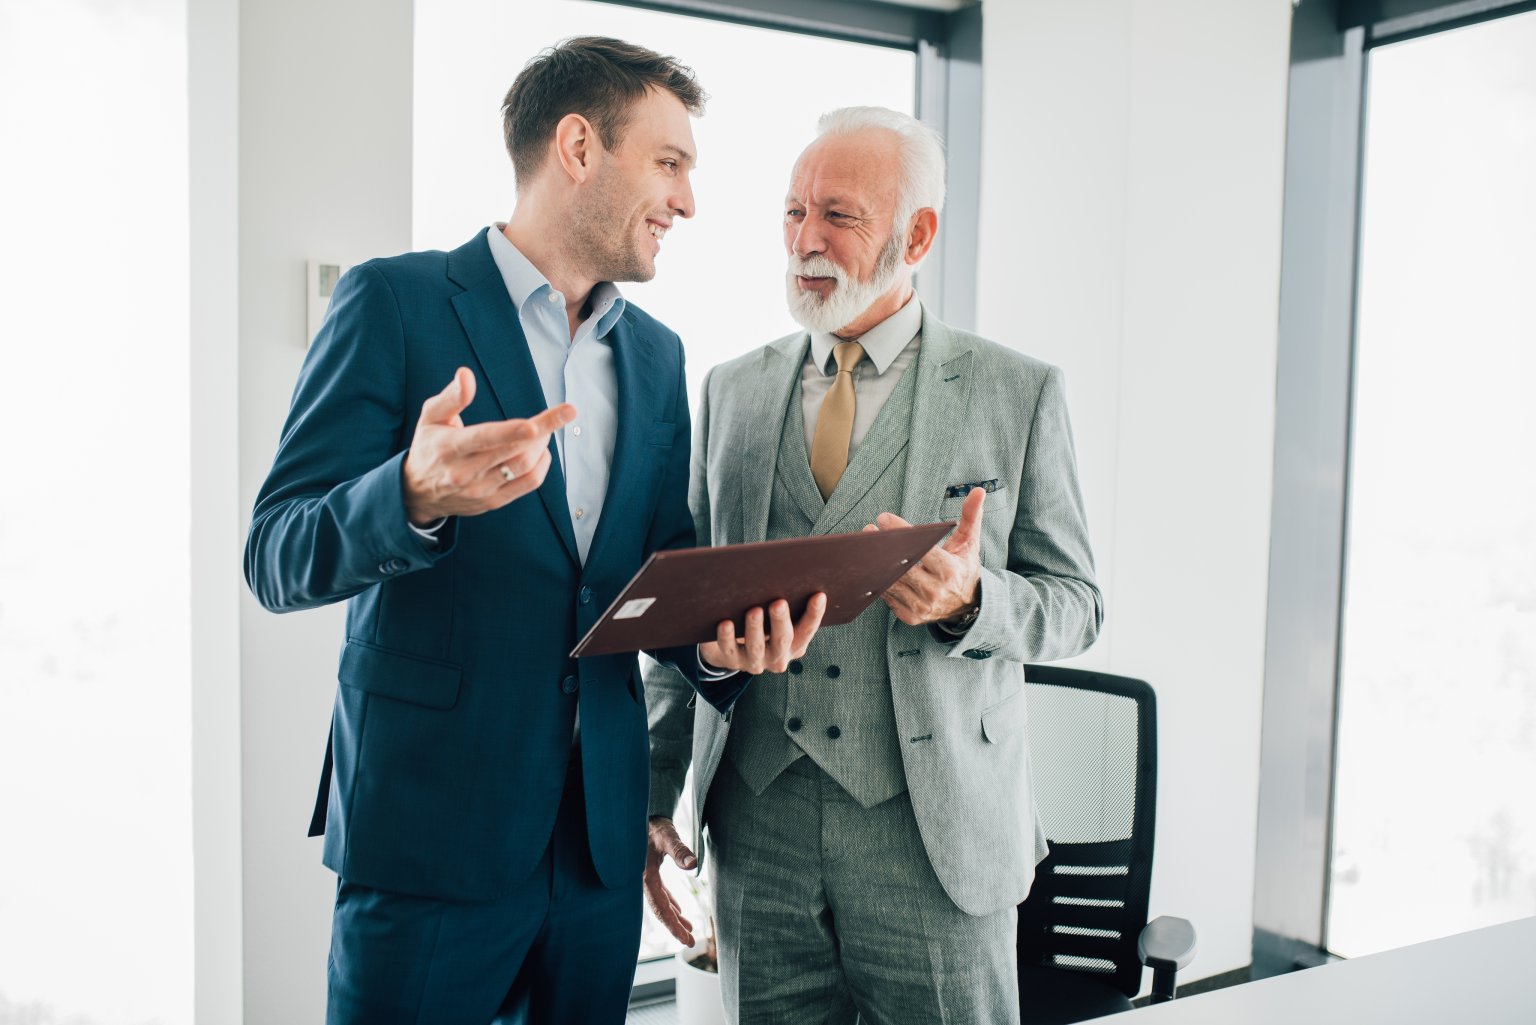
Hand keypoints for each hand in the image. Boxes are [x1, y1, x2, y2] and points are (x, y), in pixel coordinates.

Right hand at [401, 368, 576, 525]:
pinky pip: (527, 484)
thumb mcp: (430, 417)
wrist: (418, 493)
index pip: (484, 438)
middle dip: (545, 429)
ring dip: (543, 445)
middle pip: (513, 452)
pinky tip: (542, 450)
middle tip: (567, 411)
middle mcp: (465, 473)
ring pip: (524, 468)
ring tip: (545, 429)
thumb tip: (466, 374)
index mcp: (449, 448)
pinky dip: (542, 465)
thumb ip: (451, 396)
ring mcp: (481, 490)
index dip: (511, 432)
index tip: (536, 424)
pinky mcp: (493, 501)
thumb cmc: (429, 446)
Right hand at [644, 816, 697, 945]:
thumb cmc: (653, 823)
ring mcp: (646, 878)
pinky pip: (660, 895)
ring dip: (673, 917)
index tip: (686, 940)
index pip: (660, 908)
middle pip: (660, 910)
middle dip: (674, 927)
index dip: (673, 926)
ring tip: (688, 932)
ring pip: (660, 903)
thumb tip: (694, 864)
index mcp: (645, 877)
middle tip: (690, 942)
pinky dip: (670, 905)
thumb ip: (679, 849)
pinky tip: (679, 912)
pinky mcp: (650, 873)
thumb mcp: (667, 835)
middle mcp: (643, 881)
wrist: (640, 814)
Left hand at [699, 593, 826, 674]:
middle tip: (779, 603)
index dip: (814, 614)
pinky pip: (728, 649)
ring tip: (754, 611)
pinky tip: (725, 623)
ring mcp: (753, 661)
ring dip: (755, 628)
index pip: (807, 630)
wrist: (732, 651)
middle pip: (782, 640)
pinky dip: (727, 636)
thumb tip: (787, 570)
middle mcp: (776, 657)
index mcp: (794, 645)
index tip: (819, 595)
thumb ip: (785, 603)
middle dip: (781, 621)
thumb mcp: (777, 619)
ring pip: (756, 646)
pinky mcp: (730, 660)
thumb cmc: (762, 625)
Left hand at [864, 486, 983, 625]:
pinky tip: (871, 566)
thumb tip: (978, 490)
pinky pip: (888, 597)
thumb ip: (971, 516)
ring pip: (890, 583)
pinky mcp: (910, 616)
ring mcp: (921, 606)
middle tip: (869, 530)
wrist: (968, 604)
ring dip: (875, 564)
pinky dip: (879, 581)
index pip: (920, 550)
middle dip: (882, 547)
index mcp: (950, 571)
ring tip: (867, 546)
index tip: (884, 518)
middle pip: (901, 567)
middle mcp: (935, 591)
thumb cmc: (964, 567)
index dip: (901, 533)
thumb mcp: (969, 542)